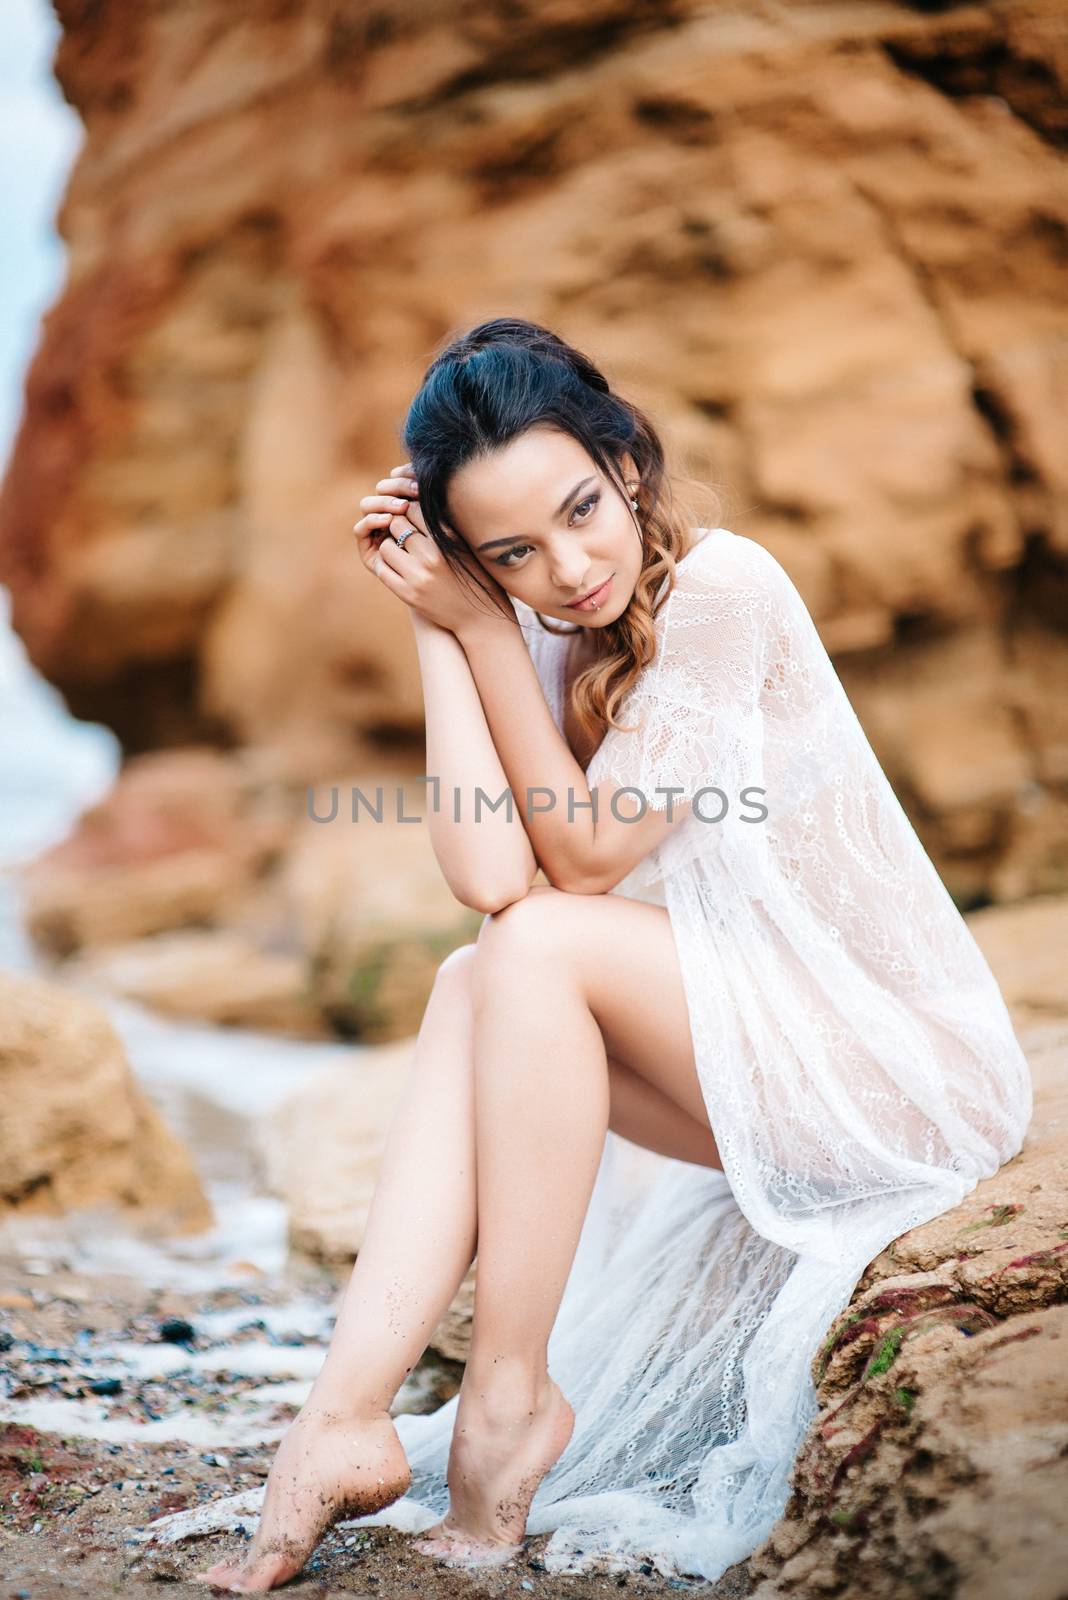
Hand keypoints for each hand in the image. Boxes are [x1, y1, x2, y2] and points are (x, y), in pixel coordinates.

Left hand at [353, 461, 514, 638]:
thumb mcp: (465, 543)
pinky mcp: (408, 594)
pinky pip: (383, 569)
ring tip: (400, 550)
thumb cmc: (474, 574)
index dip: (409, 508)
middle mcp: (432, 555)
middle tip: (402, 531)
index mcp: (448, 539)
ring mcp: (418, 576)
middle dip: (397, 525)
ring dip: (389, 545)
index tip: (410, 514)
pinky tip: (396, 565)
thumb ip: (443, 524)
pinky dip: (386, 564)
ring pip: (386, 546)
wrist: (480, 617)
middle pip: (397, 524)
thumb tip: (418, 497)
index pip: (414, 508)